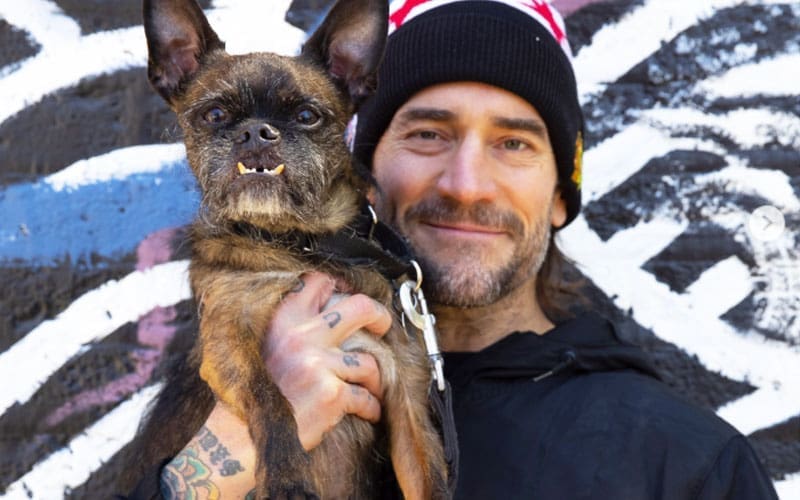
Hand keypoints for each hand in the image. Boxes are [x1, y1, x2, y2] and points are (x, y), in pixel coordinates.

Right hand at [263, 272, 391, 449]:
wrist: (239, 437)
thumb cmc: (253, 393)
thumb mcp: (262, 344)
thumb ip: (289, 325)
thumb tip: (328, 306)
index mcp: (282, 319)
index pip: (319, 282)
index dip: (341, 288)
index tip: (349, 300)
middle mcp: (302, 336)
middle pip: (360, 307)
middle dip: (379, 316)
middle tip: (382, 327)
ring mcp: (318, 364)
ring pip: (369, 361)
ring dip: (374, 378)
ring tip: (370, 388)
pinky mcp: (331, 394)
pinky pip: (365, 398)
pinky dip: (370, 407)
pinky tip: (367, 412)